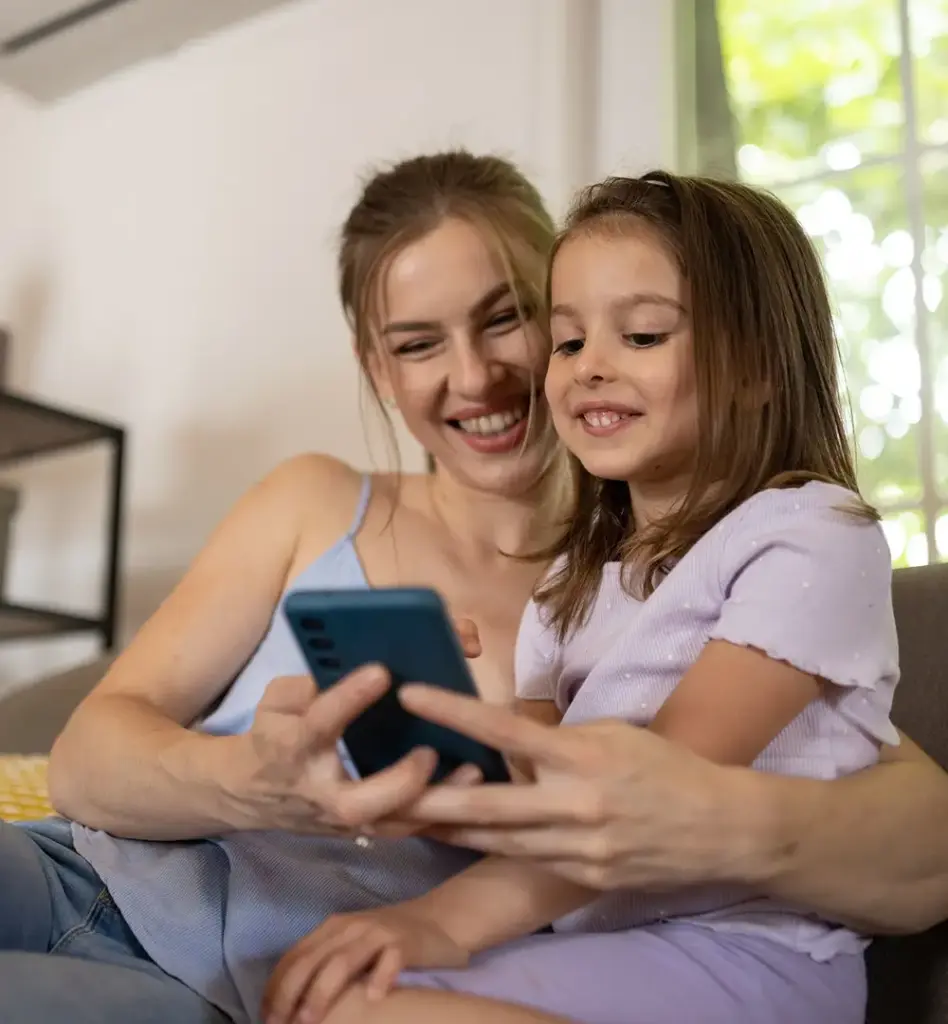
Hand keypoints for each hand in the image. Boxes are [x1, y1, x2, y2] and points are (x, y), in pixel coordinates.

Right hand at [227, 615, 482, 835]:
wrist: (250, 793)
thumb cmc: (274, 732)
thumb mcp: (279, 700)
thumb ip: (315, 683)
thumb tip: (367, 659)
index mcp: (291, 747)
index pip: (319, 724)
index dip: (348, 698)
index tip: (382, 671)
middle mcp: (318, 790)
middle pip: (356, 803)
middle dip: (397, 782)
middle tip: (430, 752)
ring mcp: (342, 819)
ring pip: (389, 826)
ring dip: (432, 802)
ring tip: (474, 772)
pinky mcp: (363, 831)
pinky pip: (404, 827)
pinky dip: (439, 810)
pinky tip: (473, 788)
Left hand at [262, 904, 468, 1023]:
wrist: (439, 918)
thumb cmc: (387, 940)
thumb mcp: (351, 944)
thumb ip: (325, 963)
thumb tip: (289, 1004)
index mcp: (332, 928)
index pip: (295, 957)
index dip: (277, 988)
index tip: (267, 1018)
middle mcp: (351, 927)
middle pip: (313, 960)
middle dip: (292, 995)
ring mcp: (379, 933)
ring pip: (343, 961)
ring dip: (322, 992)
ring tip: (311, 1022)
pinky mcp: (405, 943)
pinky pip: (390, 960)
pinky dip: (379, 978)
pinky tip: (374, 999)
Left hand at [398, 686, 754, 890]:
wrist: (720, 828)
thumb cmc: (663, 767)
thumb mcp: (612, 734)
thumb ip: (557, 742)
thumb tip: (509, 743)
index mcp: (582, 755)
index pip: (505, 731)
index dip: (453, 713)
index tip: (410, 695)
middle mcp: (576, 804)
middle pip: (485, 805)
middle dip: (426, 801)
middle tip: (376, 793)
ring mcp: (579, 848)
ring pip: (496, 841)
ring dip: (447, 831)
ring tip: (401, 820)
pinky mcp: (584, 878)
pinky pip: (528, 860)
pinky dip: (494, 847)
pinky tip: (462, 838)